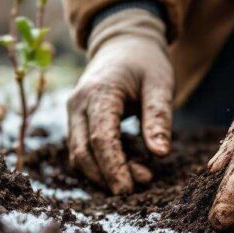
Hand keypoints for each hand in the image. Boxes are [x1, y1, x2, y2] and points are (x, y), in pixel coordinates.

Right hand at [67, 10, 171, 193]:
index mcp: (99, 92)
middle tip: (140, 186)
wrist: (123, 43)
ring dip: (104, 173)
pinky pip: (82, 149)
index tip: (129, 189)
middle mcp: (78, 103)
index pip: (101, 138)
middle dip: (107, 176)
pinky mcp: (77, 120)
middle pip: (82, 152)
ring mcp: (73, 112)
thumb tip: (160, 154)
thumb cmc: (145, 62)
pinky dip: (101, 164)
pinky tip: (128, 166)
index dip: (113, 167)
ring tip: (141, 175)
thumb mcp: (160, 84)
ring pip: (79, 155)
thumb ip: (158, 118)